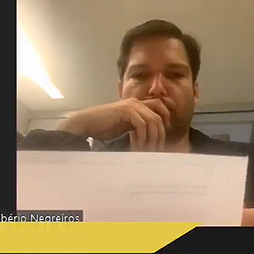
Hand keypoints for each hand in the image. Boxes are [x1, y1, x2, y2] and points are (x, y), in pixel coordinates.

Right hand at [58, 98, 172, 149]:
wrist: (88, 123)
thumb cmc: (104, 127)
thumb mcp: (125, 126)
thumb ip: (137, 127)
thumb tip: (152, 139)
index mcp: (137, 105)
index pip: (160, 107)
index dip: (165, 120)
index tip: (162, 136)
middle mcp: (137, 102)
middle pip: (159, 116)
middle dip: (160, 134)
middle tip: (156, 149)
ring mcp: (132, 105)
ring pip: (153, 121)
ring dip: (152, 138)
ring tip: (147, 151)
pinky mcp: (126, 111)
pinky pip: (142, 124)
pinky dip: (142, 137)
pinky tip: (137, 147)